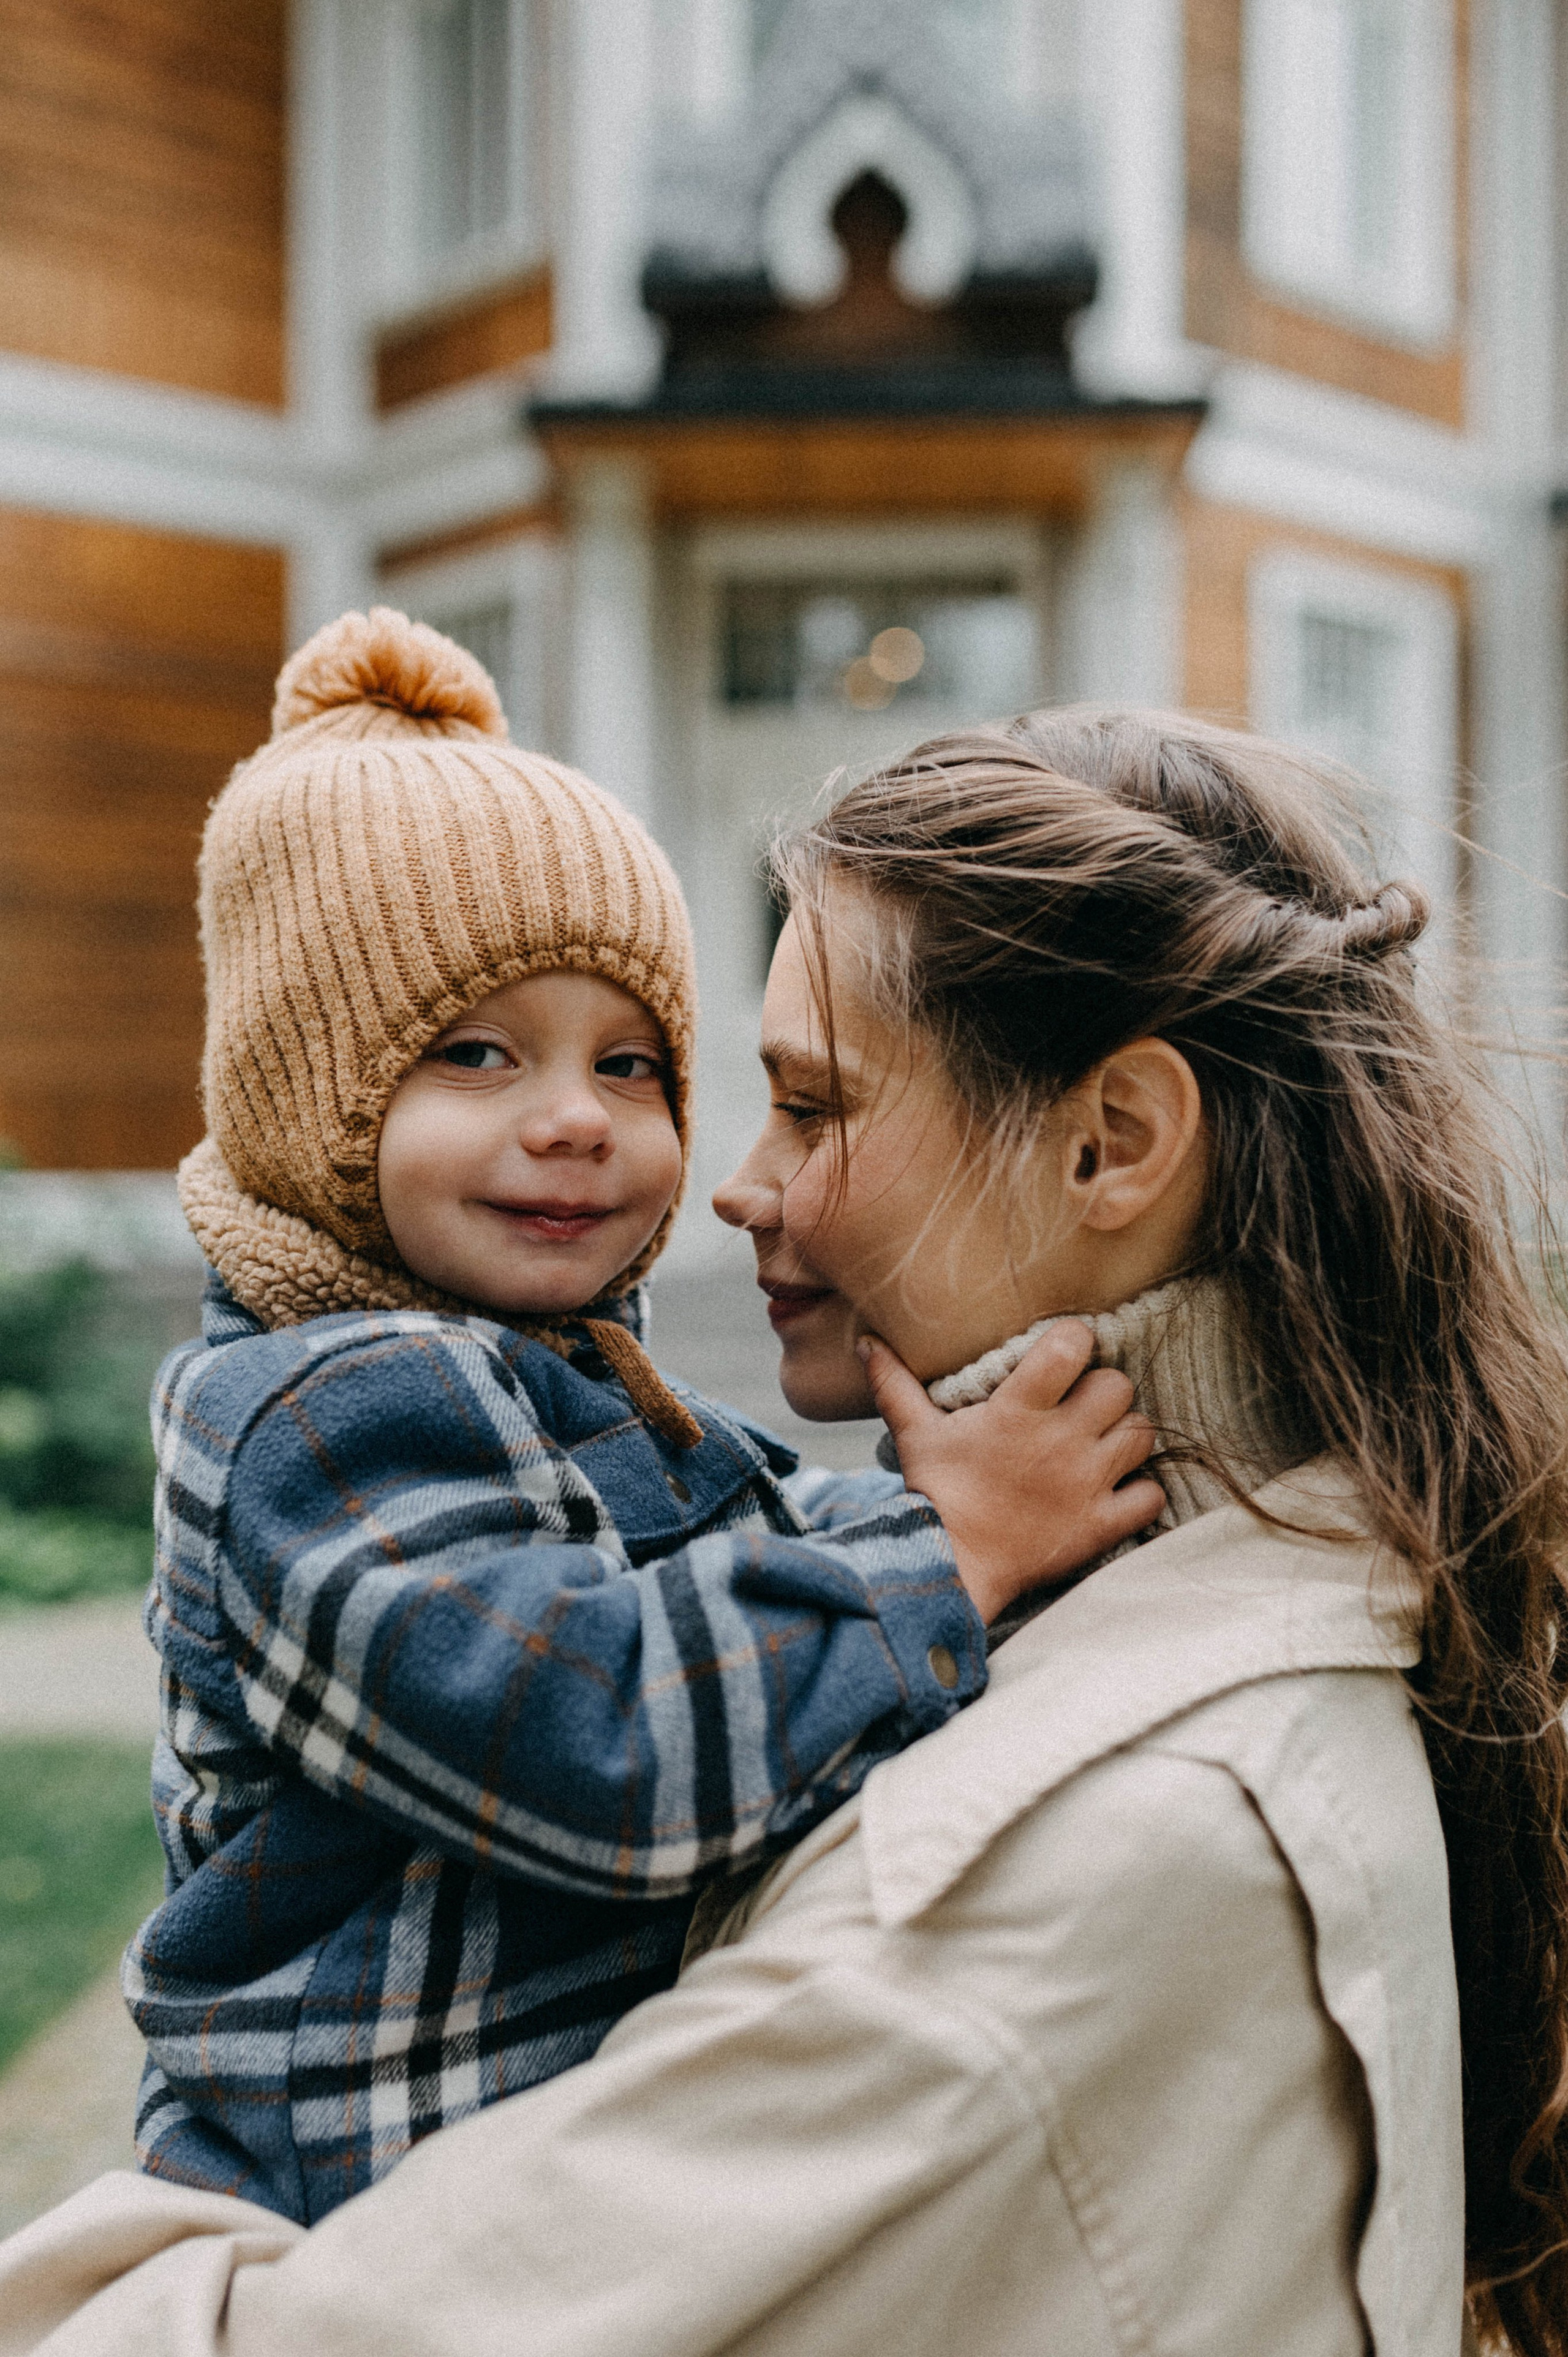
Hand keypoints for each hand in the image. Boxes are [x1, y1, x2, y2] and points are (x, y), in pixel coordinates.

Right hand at [858, 1322, 1163, 1624]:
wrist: (948, 1565)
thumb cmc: (933, 1493)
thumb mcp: (913, 1432)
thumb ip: (895, 1383)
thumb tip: (867, 1342)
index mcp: (1019, 1410)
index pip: (1072, 1347)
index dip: (1075, 1341)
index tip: (1063, 1354)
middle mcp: (1061, 1441)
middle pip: (1118, 1386)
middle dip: (1103, 1390)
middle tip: (1083, 1405)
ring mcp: (1087, 1484)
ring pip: (1141, 1434)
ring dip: (1125, 1435)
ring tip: (1102, 1443)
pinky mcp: (1101, 1525)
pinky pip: (1150, 1496)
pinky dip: (1141, 1492)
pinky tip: (1119, 1490)